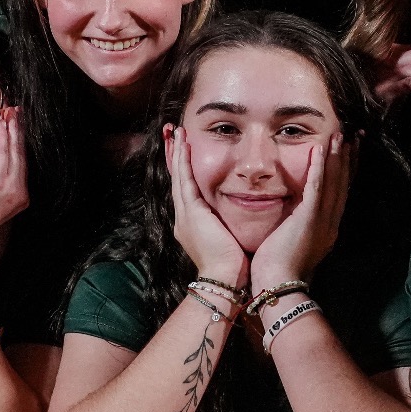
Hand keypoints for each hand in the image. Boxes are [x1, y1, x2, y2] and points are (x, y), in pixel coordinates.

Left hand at [0, 108, 28, 242]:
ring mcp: (11, 188)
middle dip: (19, 130)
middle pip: (21, 154)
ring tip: (11, 112)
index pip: (20, 162)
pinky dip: (2, 137)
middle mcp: (20, 191)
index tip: (15, 124)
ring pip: (14, 151)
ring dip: (12, 129)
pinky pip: (2, 154)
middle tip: (16, 110)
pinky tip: (1, 125)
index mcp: (19, 196)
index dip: (18, 141)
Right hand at [164, 126, 249, 285]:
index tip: (183, 151)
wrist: (224, 280)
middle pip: (177, 180)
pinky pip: (185, 180)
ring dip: (177, 153)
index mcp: (192, 226)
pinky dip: (183, 162)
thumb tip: (238, 218)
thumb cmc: (233, 266)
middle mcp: (183, 218)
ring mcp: (184, 215)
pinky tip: (183, 144)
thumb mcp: (228, 240)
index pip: (186, 191)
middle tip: (173, 134)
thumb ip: (228, 226)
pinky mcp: (191, 212)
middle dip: (175, 156)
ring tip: (176, 131)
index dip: (183, 170)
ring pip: (178, 176)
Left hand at [250, 133, 352, 290]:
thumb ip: (299, 227)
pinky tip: (321, 148)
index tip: (350, 151)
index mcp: (328, 228)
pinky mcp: (309, 219)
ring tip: (341, 135)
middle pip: (344, 184)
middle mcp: (331, 223)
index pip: (341, 193)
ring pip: (335, 183)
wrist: (279, 289)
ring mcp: (322, 221)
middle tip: (356, 136)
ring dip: (338, 157)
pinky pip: (317, 187)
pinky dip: (321, 167)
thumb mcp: (295, 243)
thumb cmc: (279, 270)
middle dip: (350, 158)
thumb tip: (293, 215)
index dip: (347, 171)